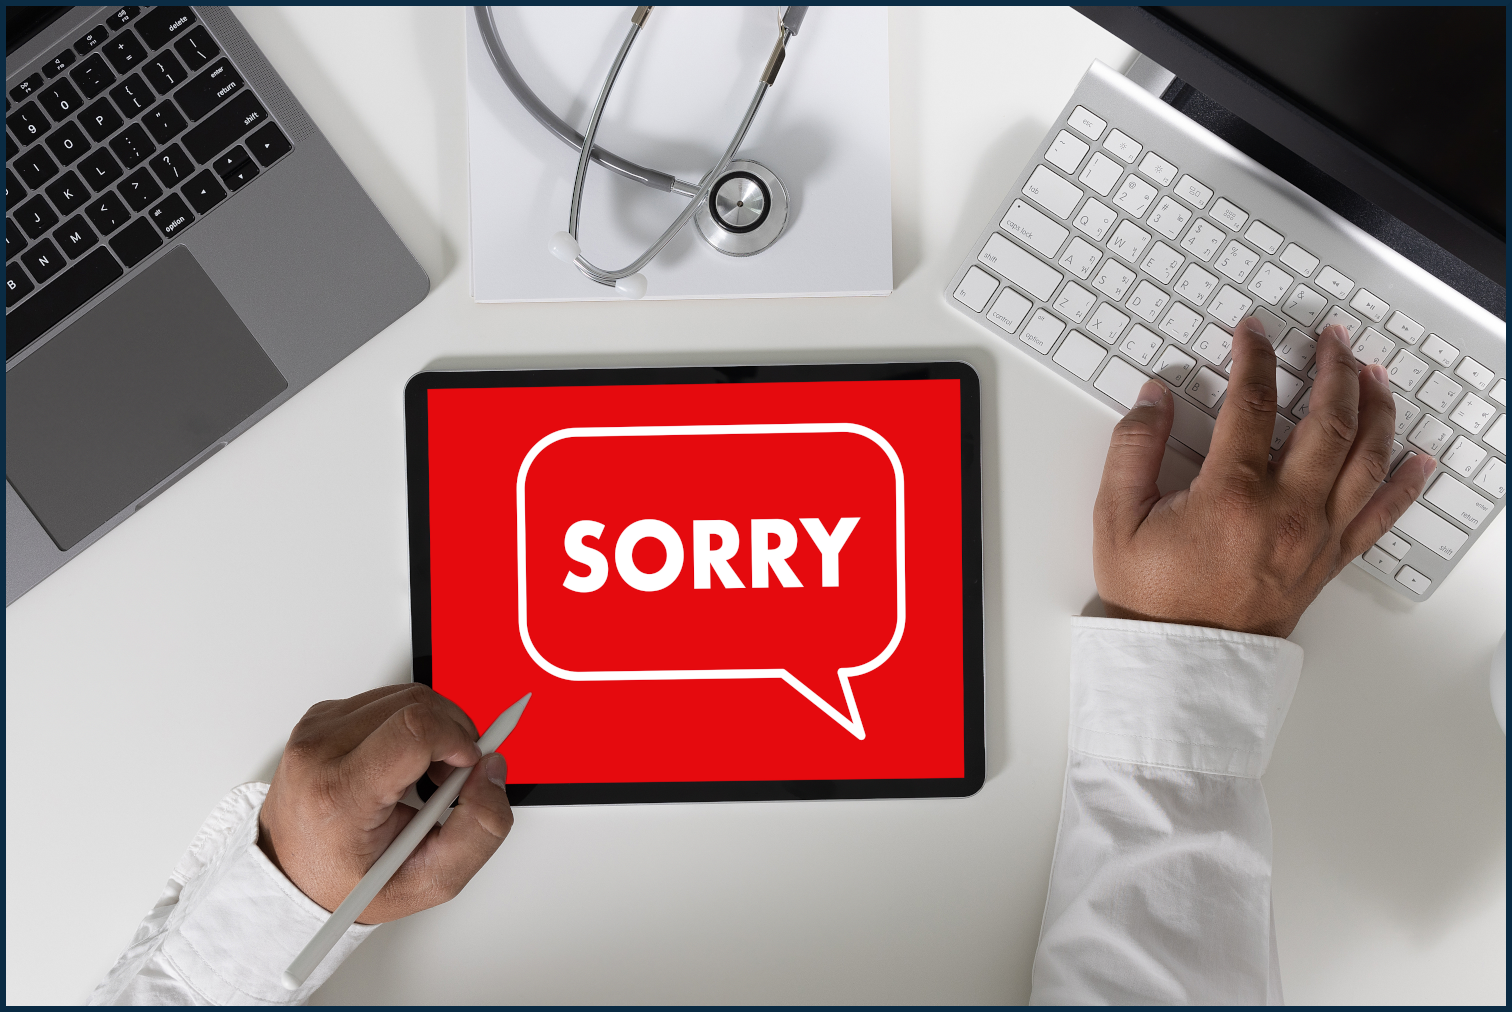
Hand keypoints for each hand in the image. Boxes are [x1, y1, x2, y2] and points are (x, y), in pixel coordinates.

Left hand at [258, 684, 512, 922]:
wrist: (290, 872)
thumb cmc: (346, 880)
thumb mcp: (426, 882)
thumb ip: (478, 831)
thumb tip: (492, 771)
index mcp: (339, 795)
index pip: (413, 731)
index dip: (457, 740)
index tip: (469, 764)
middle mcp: (319, 753)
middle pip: (417, 705)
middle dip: (453, 734)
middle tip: (451, 779)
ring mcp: (316, 730)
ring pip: (405, 696)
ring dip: (433, 728)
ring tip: (427, 774)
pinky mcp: (320, 718)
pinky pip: (385, 700)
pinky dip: (409, 725)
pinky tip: (403, 761)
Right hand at [1094, 317, 1435, 637]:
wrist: (1177, 662)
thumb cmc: (1150, 598)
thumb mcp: (1115, 519)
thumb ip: (1132, 450)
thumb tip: (1153, 398)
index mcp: (1232, 494)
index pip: (1252, 402)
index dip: (1254, 356)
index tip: (1252, 332)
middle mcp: (1285, 511)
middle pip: (1329, 420)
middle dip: (1335, 369)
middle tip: (1333, 339)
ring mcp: (1315, 537)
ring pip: (1366, 459)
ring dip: (1376, 408)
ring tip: (1374, 375)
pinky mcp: (1327, 562)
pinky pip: (1381, 517)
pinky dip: (1406, 484)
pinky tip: (1419, 459)